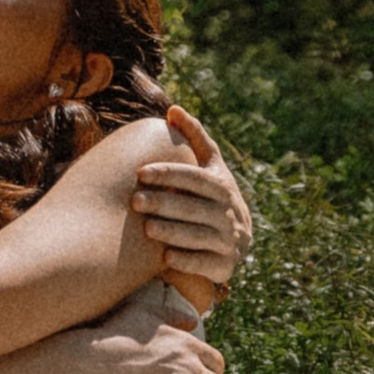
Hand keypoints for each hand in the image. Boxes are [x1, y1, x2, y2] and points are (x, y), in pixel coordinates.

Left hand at [132, 104, 253, 298]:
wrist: (238, 237)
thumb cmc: (214, 194)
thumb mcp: (210, 165)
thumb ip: (194, 137)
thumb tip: (172, 109)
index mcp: (220, 184)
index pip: (193, 177)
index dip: (169, 173)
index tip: (141, 172)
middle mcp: (227, 211)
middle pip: (192, 206)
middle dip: (164, 203)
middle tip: (135, 201)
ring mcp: (227, 239)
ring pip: (198, 235)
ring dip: (172, 231)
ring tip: (147, 228)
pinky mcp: (224, 265)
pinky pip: (205, 263)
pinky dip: (187, 260)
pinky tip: (166, 257)